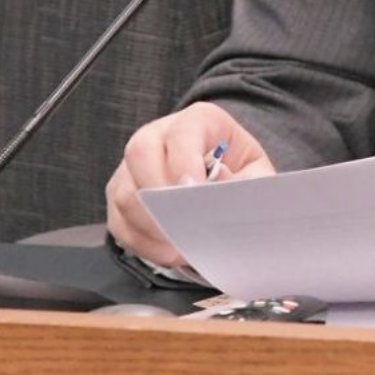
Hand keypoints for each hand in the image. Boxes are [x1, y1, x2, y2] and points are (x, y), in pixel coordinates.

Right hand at [106, 102, 274, 267]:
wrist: (223, 173)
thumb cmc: (239, 170)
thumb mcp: (256, 172)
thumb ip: (245, 180)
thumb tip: (219, 184)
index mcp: (197, 121)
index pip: (182, 132)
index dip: (185, 162)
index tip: (195, 192)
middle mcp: (157, 135)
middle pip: (140, 154)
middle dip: (160, 196)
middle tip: (184, 226)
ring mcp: (132, 165)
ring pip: (125, 193)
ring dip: (151, 226)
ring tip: (182, 246)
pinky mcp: (120, 196)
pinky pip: (119, 223)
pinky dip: (142, 243)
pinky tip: (168, 253)